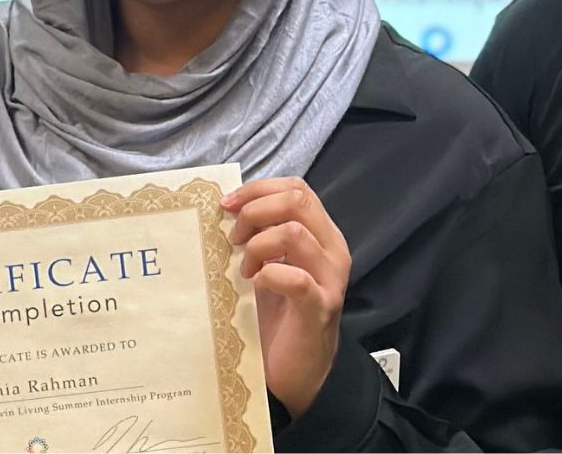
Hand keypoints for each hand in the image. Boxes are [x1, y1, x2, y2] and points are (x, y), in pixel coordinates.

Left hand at [224, 177, 350, 417]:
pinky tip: (255, 285)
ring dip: (257, 245)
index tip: (228, 204)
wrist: (297, 372)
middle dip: (255, 211)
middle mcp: (333, 252)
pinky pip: (293, 278)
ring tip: (244, 269)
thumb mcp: (272, 265)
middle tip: (233, 238)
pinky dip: (267, 274)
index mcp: (323, 236)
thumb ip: (262, 236)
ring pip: (293, 233)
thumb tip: (228, 207)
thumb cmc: (279, 317)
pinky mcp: (318, 309)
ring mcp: (329, 280)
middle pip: (297, 202)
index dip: (259, 189)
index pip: (297, 189)